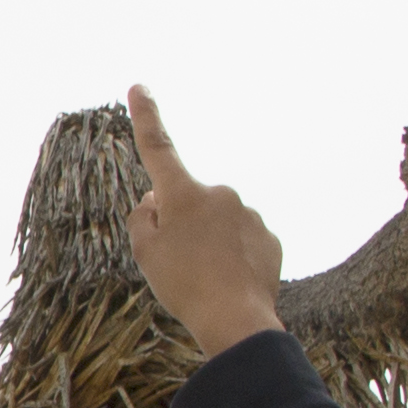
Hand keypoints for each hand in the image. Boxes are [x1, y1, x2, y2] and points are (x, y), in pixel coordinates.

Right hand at [126, 86, 284, 359]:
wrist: (236, 320)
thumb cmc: (183, 286)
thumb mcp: (144, 253)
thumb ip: (144, 217)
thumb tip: (157, 199)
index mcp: (184, 194)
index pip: (159, 148)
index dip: (146, 117)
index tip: (138, 87)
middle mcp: (220, 194)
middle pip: (190, 202)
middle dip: (183, 222)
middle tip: (178, 264)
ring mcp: (249, 214)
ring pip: (218, 224)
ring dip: (209, 244)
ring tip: (205, 280)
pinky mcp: (270, 237)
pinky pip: (243, 242)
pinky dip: (232, 258)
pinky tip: (228, 283)